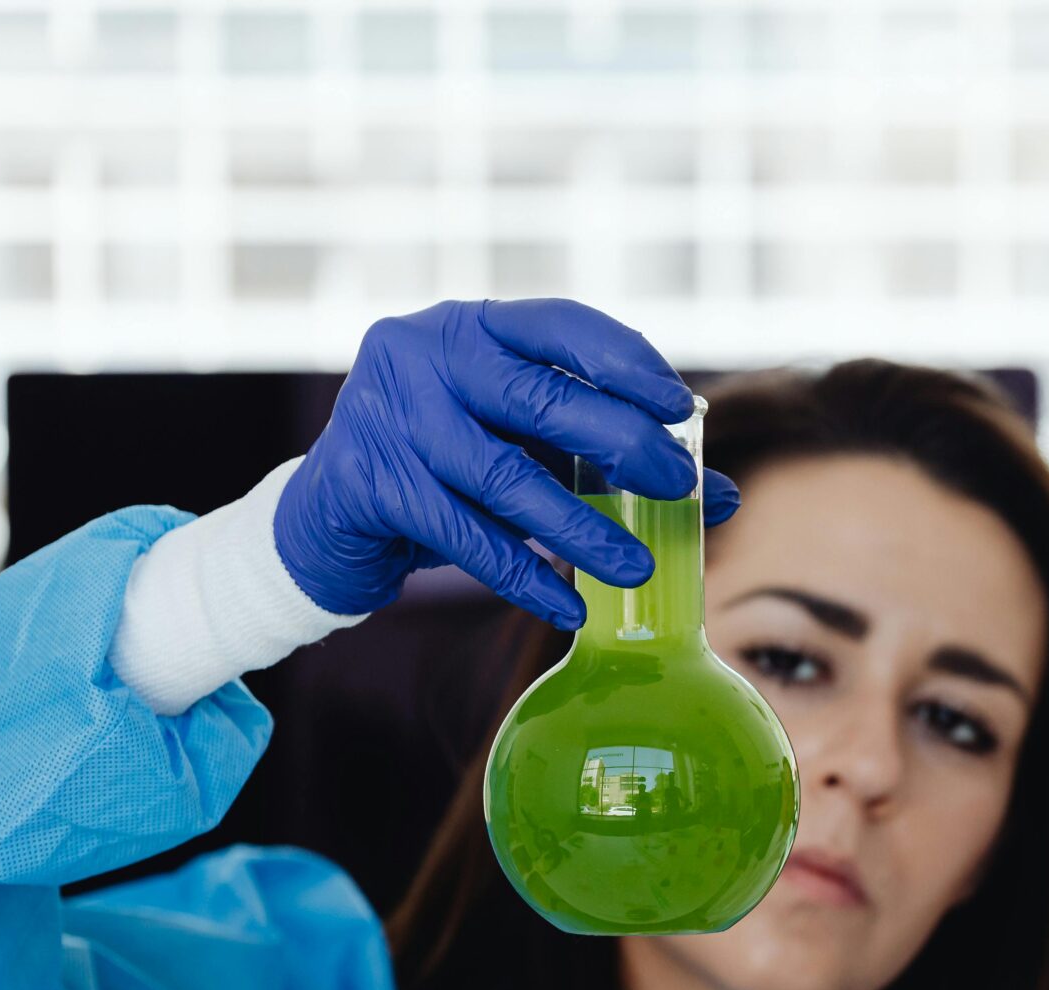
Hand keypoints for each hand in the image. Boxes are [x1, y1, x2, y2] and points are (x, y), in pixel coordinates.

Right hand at [275, 298, 741, 627]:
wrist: (326, 519)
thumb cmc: (445, 469)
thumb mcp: (525, 447)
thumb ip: (611, 456)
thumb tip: (723, 495)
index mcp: (471, 327)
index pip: (561, 326)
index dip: (626, 362)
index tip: (682, 407)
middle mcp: (423, 354)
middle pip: (540, 398)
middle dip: (622, 445)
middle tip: (679, 488)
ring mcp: (387, 415)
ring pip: (505, 477)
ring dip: (581, 528)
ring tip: (637, 568)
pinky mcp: (369, 483)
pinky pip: (464, 536)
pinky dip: (523, 575)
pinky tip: (568, 605)